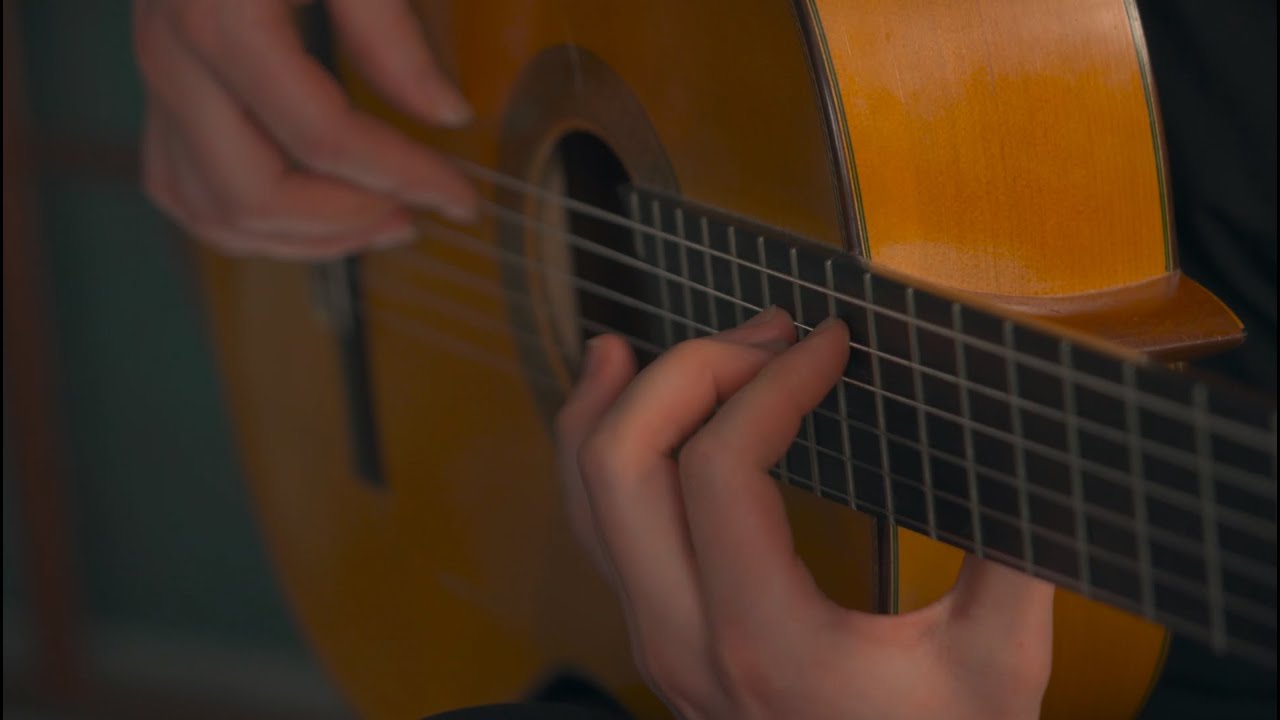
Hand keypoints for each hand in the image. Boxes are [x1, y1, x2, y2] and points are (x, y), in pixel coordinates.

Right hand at [134, 0, 476, 258]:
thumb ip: (388, 29)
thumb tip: (444, 114)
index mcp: (219, 19)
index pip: (324, 139)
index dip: (404, 177)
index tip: (461, 194)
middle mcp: (172, 57)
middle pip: (253, 193)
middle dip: (350, 221)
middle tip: (420, 216)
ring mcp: (156, 77)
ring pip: (208, 208)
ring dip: (299, 240)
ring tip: (376, 226)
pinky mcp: (160, 86)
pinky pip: (179, 186)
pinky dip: (243, 222)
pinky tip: (310, 216)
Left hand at [556, 308, 1053, 719]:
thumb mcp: (996, 670)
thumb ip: (1017, 558)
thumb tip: (1031, 446)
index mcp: (767, 640)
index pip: (721, 467)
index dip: (773, 380)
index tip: (833, 342)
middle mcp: (685, 636)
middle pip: (625, 463)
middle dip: (689, 370)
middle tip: (770, 334)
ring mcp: (656, 635)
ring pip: (586, 493)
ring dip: (622, 401)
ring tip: (650, 342)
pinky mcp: (655, 630)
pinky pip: (596, 524)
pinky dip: (596, 448)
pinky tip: (616, 400)